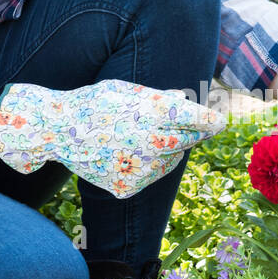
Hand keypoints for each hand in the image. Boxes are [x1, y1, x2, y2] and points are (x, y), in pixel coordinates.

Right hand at [0, 79, 225, 198]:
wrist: (56, 130)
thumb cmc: (94, 103)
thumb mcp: (126, 90)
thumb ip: (159, 98)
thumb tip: (185, 101)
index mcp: (151, 114)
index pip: (195, 120)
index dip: (210, 121)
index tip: (221, 122)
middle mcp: (149, 143)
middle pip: (187, 141)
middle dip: (192, 133)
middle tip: (190, 126)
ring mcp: (139, 169)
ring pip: (170, 161)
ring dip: (167, 149)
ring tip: (139, 136)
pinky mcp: (128, 187)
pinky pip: (150, 176)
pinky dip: (146, 166)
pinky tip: (125, 153)